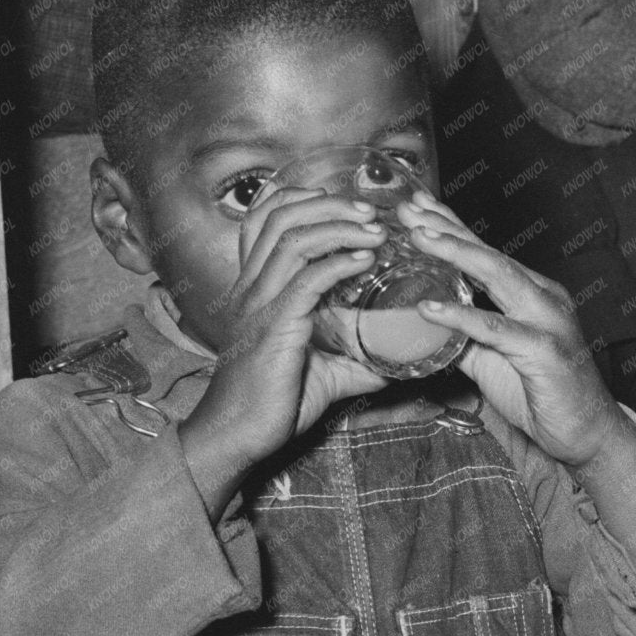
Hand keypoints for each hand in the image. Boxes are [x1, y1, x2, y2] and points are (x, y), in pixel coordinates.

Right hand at [177, 186, 390, 513]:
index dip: (300, 199)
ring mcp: (258, 305)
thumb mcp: (321, 371)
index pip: (263, 221)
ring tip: (375, 230)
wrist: (240, 435)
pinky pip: (305, 282)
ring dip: (339, 227)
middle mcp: (251, 288)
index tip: (344, 204)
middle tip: (371, 212)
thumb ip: (355, 359)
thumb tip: (396, 361)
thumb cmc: (274, 402)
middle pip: (280, 219)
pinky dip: (338, 264)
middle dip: (329, 205)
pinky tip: (365, 260)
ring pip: (292, 241)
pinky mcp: (273, 327)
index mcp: (255, 288)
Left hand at [395, 192, 630, 469]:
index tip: (417, 208)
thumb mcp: (493, 360)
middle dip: (448, 229)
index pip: (488, 253)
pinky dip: (461, 316)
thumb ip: (463, 339)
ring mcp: (548, 321)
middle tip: (409, 211)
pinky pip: (495, 328)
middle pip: (490, 254)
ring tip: (418, 240)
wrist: (586, 434)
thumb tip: (423, 328)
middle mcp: (544, 298)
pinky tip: (430, 308)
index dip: (453, 228)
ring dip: (455, 254)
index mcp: (535, 294)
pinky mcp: (544, 349)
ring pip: (498, 276)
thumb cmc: (544, 395)